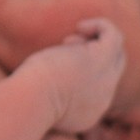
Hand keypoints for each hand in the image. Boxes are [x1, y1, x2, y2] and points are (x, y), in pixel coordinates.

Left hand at [15, 19, 126, 133]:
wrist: (31, 101)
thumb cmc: (24, 101)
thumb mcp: (37, 105)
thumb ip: (46, 96)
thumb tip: (45, 77)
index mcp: (87, 113)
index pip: (96, 88)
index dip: (80, 71)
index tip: (57, 69)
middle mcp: (103, 98)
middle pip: (111, 70)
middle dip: (90, 55)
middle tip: (65, 50)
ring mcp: (106, 80)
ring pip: (115, 53)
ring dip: (93, 41)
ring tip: (67, 43)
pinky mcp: (102, 60)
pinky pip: (114, 36)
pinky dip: (100, 26)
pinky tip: (80, 26)